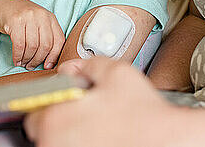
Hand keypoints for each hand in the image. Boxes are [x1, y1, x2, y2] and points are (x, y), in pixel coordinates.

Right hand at [0, 0, 64, 69]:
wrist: (3, 5)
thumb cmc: (23, 18)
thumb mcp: (39, 22)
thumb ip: (47, 37)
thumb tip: (50, 62)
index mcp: (50, 17)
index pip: (58, 40)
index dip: (54, 56)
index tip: (47, 66)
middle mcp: (41, 15)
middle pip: (45, 45)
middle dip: (38, 60)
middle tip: (31, 66)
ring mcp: (28, 17)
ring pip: (32, 46)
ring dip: (27, 59)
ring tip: (23, 63)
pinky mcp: (15, 21)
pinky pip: (19, 44)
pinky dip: (18, 55)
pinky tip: (16, 59)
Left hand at [24, 57, 182, 146]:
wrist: (169, 141)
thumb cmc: (144, 112)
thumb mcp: (117, 73)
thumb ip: (87, 65)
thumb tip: (70, 67)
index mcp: (55, 120)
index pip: (34, 117)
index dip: (51, 108)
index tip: (66, 107)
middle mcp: (55, 145)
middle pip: (45, 136)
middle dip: (59, 125)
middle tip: (84, 118)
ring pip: (59, 146)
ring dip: (71, 137)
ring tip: (97, 131)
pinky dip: (83, 146)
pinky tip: (103, 140)